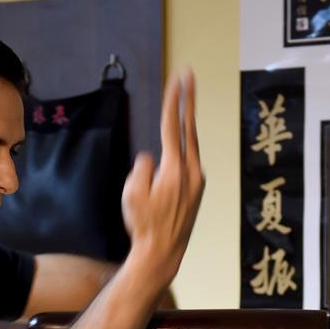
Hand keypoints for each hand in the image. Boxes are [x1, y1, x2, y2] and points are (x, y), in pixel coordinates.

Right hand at [121, 71, 203, 283]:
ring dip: (185, 125)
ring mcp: (197, 181)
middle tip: (189, 76)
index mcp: (175, 168)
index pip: (173, 125)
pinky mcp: (197, 191)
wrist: (163, 252)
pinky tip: (174, 152)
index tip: (178, 79)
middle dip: (188, 100)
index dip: (174, 100)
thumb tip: (151, 158)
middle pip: (189, 128)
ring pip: (190, 146)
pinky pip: (188, 162)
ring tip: (181, 106)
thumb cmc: (144, 225)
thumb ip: (141, 168)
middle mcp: (192, 171)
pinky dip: (183, 149)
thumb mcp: (132, 194)